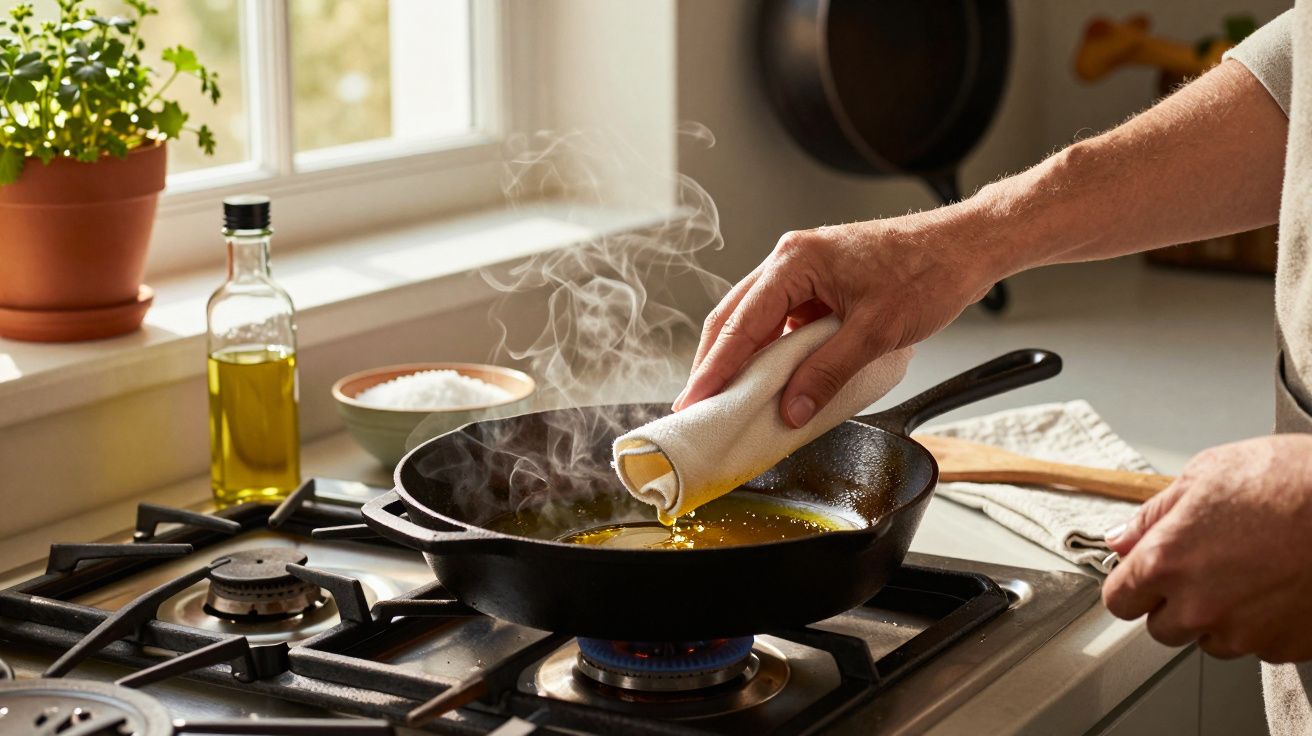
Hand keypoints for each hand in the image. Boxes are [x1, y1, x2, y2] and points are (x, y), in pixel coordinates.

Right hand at [673, 216, 1002, 425]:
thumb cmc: (927, 273)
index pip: (741, 323)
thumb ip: (827, 373)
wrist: (964, 248)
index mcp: (796, 261)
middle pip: (735, 318)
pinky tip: (768, 382)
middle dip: (714, 364)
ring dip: (741, 359)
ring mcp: (803, 271)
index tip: (694, 401)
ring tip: (724, 399)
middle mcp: (791, 260)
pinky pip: (780, 321)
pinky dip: (770, 352)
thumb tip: (790, 409)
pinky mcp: (817, 285)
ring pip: (754, 320)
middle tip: (696, 406)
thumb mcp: (876, 333)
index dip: (714, 368)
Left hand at [1102, 435, 1311, 661]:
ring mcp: (1246, 631)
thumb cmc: (1291, 480)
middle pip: (1162, 628)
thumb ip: (1153, 515)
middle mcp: (1201, 605)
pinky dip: (1263, 622)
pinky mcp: (1286, 646)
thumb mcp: (1205, 474)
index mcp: (1168, 561)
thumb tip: (1121, 538)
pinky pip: (1259, 644)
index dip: (1131, 585)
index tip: (1141, 576)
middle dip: (1174, 602)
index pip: (1119, 600)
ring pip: (1211, 639)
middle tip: (1205, 565)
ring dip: (1220, 615)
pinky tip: (1279, 584)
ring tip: (1251, 570)